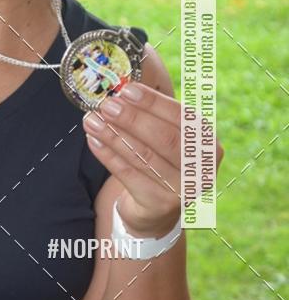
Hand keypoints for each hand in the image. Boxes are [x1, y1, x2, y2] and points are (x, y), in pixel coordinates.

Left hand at [83, 82, 223, 236]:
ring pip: (144, 157)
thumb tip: (119, 91)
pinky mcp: (160, 205)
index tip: (126, 90)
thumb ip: (150, 116)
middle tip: (107, 105)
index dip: (153, 103)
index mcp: (207, 142)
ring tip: (92, 120)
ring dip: (114, 135)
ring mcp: (182, 189)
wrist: (156, 209)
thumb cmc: (160, 161)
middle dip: (132, 119)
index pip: (181, 117)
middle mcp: (201, 167)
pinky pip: (129, 175)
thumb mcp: (163, 137)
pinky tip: (94, 141)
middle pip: (165, 139)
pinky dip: (109, 156)